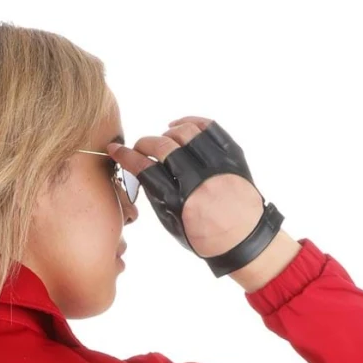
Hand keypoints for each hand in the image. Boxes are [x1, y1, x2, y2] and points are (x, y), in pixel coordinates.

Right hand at [108, 118, 298, 290]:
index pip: (146, 168)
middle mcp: (199, 180)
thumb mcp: (174, 227)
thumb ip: (157, 198)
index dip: (126, 156)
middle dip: (145, 143)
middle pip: (163, 146)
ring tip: (162, 139)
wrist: (245, 240)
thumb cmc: (206, 238)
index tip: (117, 149)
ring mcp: (218, 164)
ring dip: (168, 132)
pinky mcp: (233, 154)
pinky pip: (210, 127)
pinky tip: (180, 128)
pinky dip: (192, 122)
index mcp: (180, 201)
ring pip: (186, 131)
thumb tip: (141, 171)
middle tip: (140, 147)